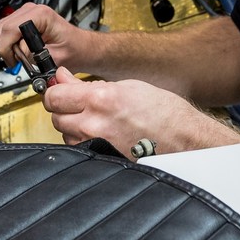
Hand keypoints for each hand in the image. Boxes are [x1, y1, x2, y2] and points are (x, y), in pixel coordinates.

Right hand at [0, 2, 86, 69]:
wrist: (78, 47)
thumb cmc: (72, 49)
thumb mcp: (55, 57)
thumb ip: (34, 54)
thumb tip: (17, 53)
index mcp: (41, 15)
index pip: (8, 29)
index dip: (8, 49)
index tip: (16, 60)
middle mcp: (30, 10)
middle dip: (5, 48)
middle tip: (18, 59)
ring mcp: (24, 13)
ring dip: (5, 47)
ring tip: (21, 54)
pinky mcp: (20, 19)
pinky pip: (2, 32)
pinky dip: (7, 44)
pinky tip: (20, 50)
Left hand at [39, 68, 239, 155]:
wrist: (184, 141)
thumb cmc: (164, 113)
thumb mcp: (128, 86)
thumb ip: (90, 84)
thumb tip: (63, 78)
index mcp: (101, 100)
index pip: (55, 95)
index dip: (54, 90)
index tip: (59, 88)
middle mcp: (94, 125)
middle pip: (55, 116)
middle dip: (62, 107)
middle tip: (78, 102)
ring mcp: (95, 146)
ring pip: (64, 133)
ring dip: (72, 124)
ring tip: (96, 119)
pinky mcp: (100, 160)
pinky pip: (77, 148)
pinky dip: (82, 139)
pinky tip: (100, 133)